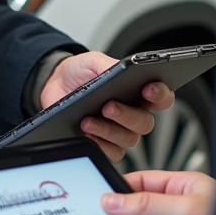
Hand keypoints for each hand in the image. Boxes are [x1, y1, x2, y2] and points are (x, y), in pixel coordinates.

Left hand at [41, 51, 174, 162]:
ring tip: (87, 120)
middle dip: (127, 115)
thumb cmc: (80, 73)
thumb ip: (109, 64)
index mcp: (138, 92)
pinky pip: (111, 153)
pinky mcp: (104, 145)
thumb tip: (122, 68)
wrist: (53, 84)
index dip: (161, 94)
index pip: (162, 97)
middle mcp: (133, 114)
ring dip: (108, 130)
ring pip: (128, 139)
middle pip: (145, 123)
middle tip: (108, 106)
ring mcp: (120, 132)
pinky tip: (85, 134)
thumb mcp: (93, 61)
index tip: (148, 88)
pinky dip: (99, 145)